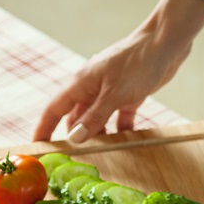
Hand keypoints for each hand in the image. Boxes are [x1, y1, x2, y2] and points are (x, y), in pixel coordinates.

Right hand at [32, 0, 203, 142]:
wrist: (166, 43)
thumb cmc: (138, 63)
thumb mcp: (115, 94)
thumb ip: (94, 117)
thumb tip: (74, 139)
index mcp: (80, 84)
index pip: (54, 110)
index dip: (43, 129)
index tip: (36, 148)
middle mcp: (91, 88)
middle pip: (75, 118)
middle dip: (74, 137)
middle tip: (74, 160)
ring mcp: (109, 92)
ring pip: (96, 120)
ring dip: (98, 135)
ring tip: (102, 154)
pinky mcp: (127, 95)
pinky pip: (118, 118)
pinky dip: (120, 130)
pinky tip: (125, 141)